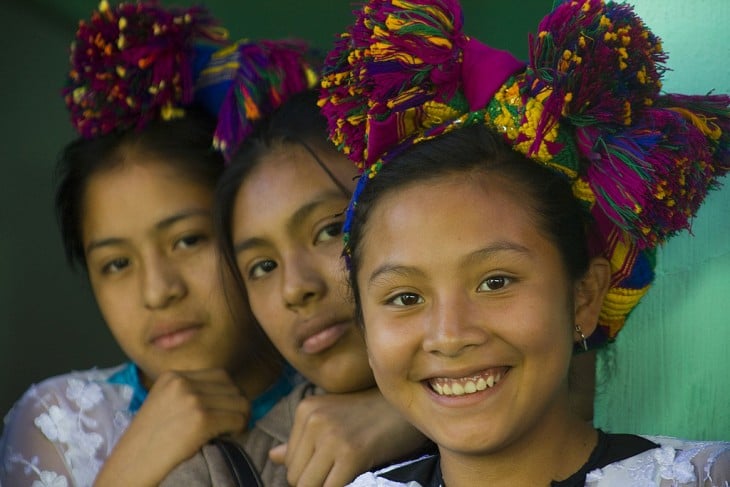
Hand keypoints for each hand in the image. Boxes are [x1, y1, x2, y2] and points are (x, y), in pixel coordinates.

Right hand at [94, 369, 249, 486]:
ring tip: (229, 432)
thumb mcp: (164, 406)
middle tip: (231, 425)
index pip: (220, 376)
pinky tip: (228, 439)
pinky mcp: (201, 419)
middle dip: (236, 405)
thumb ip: (189, 395)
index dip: (227, 396)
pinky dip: (239, 429)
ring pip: (239, 401)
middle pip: (232, 386)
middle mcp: (182, 382)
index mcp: (172, 376)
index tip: (224, 413)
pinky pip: (238, 418)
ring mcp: (192, 399)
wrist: (128, 470)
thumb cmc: (146, 446)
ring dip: (240, 418)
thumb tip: (227, 396)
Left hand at [269, 387, 426, 486]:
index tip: (329, 471)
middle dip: (313, 484)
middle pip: (295, 476)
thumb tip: (274, 456)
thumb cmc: (371, 414)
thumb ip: (302, 439)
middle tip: (335, 476)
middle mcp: (314, 419)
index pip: (289, 461)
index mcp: (306, 409)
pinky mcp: (351, 453)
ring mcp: (332, 436)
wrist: (408, 409)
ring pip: (307, 485)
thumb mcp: (333, 418)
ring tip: (343, 477)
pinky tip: (353, 479)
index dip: (307, 474)